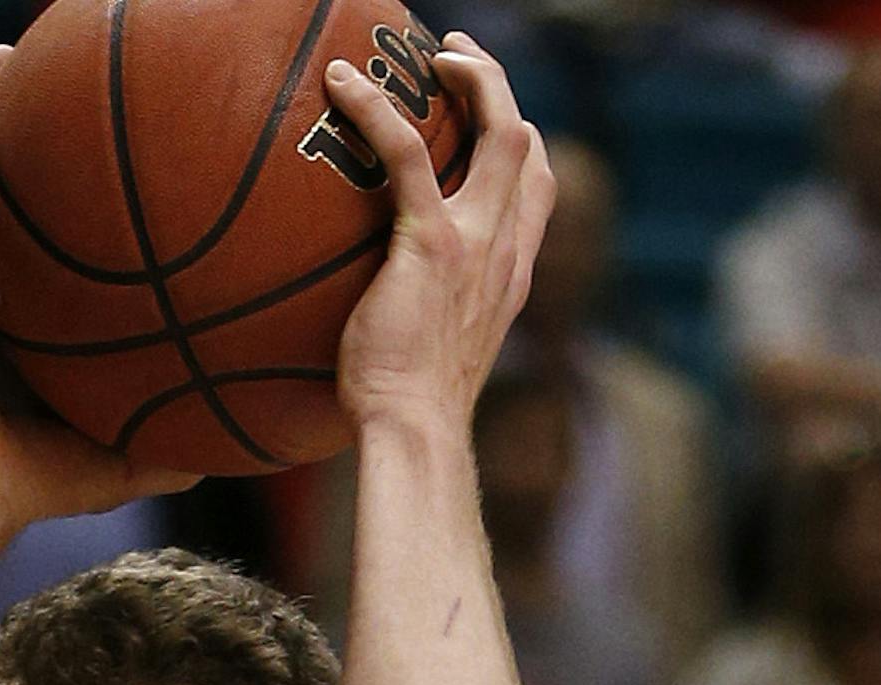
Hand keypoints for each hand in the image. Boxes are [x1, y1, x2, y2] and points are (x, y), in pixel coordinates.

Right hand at [0, 51, 198, 534]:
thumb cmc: (38, 483)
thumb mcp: (127, 453)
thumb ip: (178, 441)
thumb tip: (247, 441)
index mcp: (30, 320)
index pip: (56, 241)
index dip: (79, 192)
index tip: (122, 148)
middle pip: (11, 193)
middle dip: (32, 130)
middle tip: (63, 76)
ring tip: (11, 53)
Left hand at [328, 34, 553, 435]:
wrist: (415, 434)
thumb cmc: (411, 414)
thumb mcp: (438, 359)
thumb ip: (433, 324)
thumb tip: (394, 325)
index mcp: (510, 277)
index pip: (538, 191)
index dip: (523, 147)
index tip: (492, 122)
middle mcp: (504, 251)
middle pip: (527, 144)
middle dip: (498, 89)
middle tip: (456, 61)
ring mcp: (474, 242)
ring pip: (498, 129)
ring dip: (471, 78)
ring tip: (429, 55)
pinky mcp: (430, 243)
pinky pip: (408, 155)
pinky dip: (377, 110)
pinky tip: (342, 84)